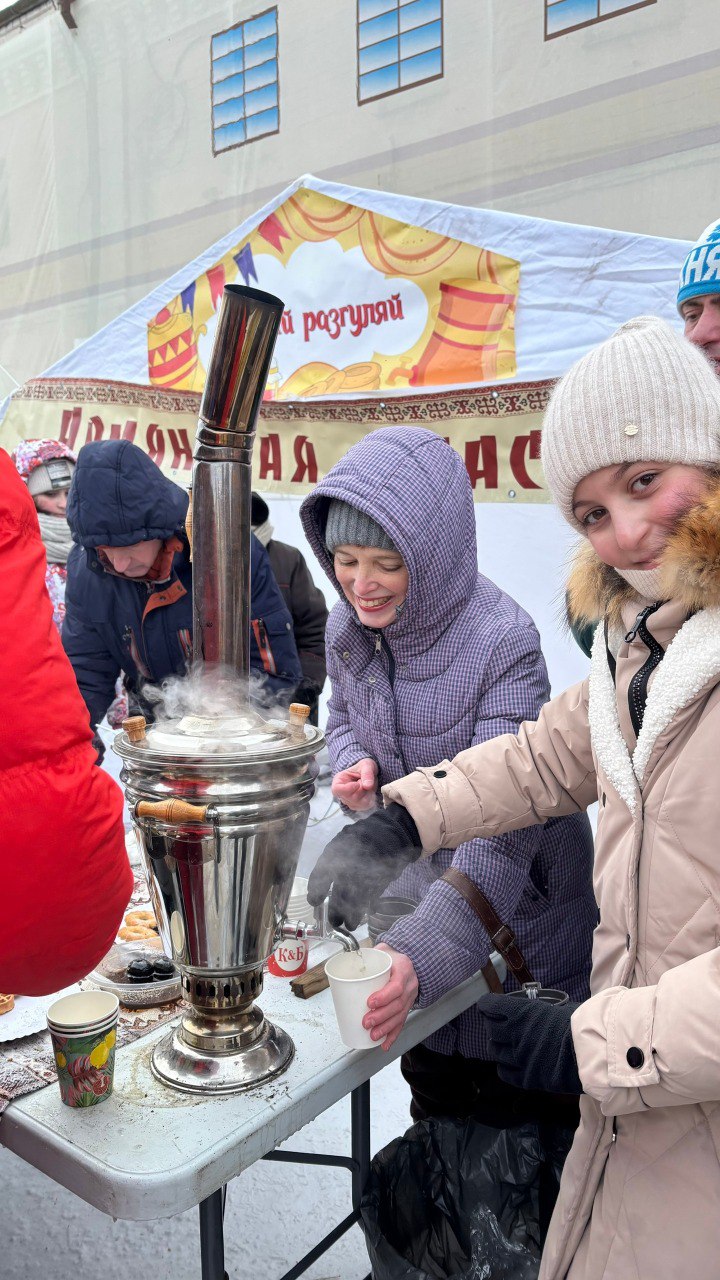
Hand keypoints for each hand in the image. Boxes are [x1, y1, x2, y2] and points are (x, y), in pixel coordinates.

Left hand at [306, 803, 421, 929]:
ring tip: (350, 925)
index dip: (316, 891)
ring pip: (356, 901)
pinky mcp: (382, 879)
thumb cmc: (361, 838)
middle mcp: (350, 864)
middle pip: (340, 894)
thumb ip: (331, 861)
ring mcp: (366, 873)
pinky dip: (369, 907)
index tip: (315, 902)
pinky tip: (367, 912)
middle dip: (336, 911)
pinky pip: (372, 898)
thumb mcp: (342, 843)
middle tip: (334, 923)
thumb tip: (319, 886)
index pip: (321, 875)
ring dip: (353, 915)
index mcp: (336, 852)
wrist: (391, 832)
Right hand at [331, 758, 377, 811]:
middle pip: (350, 798)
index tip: (357, 784)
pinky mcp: (358, 806)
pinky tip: (369, 791)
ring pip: (359, 803)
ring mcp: (349, 802)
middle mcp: (341, 793)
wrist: (369, 773)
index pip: (336, 790)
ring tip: (366, 785)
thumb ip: (367, 774)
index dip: (347, 788)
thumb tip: (367, 786)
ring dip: (367, 794)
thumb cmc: (364, 767)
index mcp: (338, 781)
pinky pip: (366, 805)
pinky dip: (371, 798)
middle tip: (364, 780)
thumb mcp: (366, 765)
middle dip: (361, 789)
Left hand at [362, 945, 417, 1050]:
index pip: (396, 986)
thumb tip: (343, 964)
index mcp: (403, 969)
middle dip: (381, 1016)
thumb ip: (365, 958)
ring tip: (373, 1035)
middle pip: (398, 1004)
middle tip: (366, 1022)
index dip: (384, 996)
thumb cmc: (391, 956)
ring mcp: (410, 997)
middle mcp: (409, 985)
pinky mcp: (407, 1006)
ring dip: (386, 1028)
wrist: (407, 959)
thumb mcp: (382, 951)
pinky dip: (393, 1035)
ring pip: (400, 1016)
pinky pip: (401, 1022)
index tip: (370, 1003)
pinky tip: (384, 1044)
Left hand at [479, 993, 581, 1094]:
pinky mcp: (526, 1078)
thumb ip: (542, 1011)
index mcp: (521, 1013)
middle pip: (491, 1030)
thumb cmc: (580, 1024)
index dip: (487, 1006)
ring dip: (497, 1046)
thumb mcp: (559, 1007)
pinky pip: (505, 1072)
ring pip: (495, 1051)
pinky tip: (507, 1063)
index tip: (487, 1006)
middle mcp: (514, 1035)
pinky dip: (503, 1066)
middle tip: (497, 1025)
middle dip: (491, 1026)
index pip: (491, 1006)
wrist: (592, 1054)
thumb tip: (541, 1012)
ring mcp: (518, 1058)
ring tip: (503, 1044)